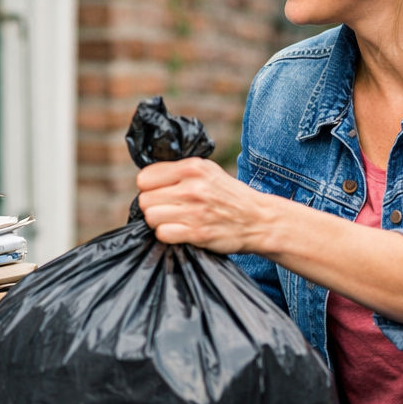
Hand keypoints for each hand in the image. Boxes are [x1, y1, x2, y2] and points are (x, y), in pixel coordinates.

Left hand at [135, 157, 271, 252]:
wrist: (258, 219)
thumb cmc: (228, 195)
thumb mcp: (207, 171)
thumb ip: (178, 170)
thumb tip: (145, 180)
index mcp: (192, 167)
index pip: (145, 178)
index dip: (150, 188)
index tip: (161, 193)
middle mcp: (193, 187)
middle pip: (144, 200)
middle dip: (153, 206)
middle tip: (170, 209)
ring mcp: (195, 211)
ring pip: (150, 217)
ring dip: (159, 222)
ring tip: (175, 220)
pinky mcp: (197, 233)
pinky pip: (162, 234)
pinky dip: (168, 235)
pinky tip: (181, 231)